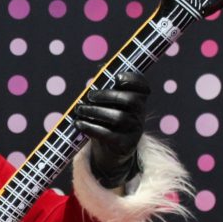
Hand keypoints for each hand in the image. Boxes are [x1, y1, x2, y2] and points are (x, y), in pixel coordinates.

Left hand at [73, 70, 149, 187]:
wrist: (109, 152)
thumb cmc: (106, 120)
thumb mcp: (108, 104)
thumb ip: (105, 87)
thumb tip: (100, 69)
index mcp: (138, 100)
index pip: (143, 86)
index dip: (133, 79)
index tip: (117, 77)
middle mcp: (140, 114)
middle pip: (130, 100)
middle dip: (108, 95)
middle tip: (89, 96)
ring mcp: (135, 131)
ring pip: (119, 118)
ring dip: (95, 112)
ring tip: (79, 110)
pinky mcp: (126, 146)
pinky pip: (109, 135)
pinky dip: (91, 128)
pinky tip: (78, 124)